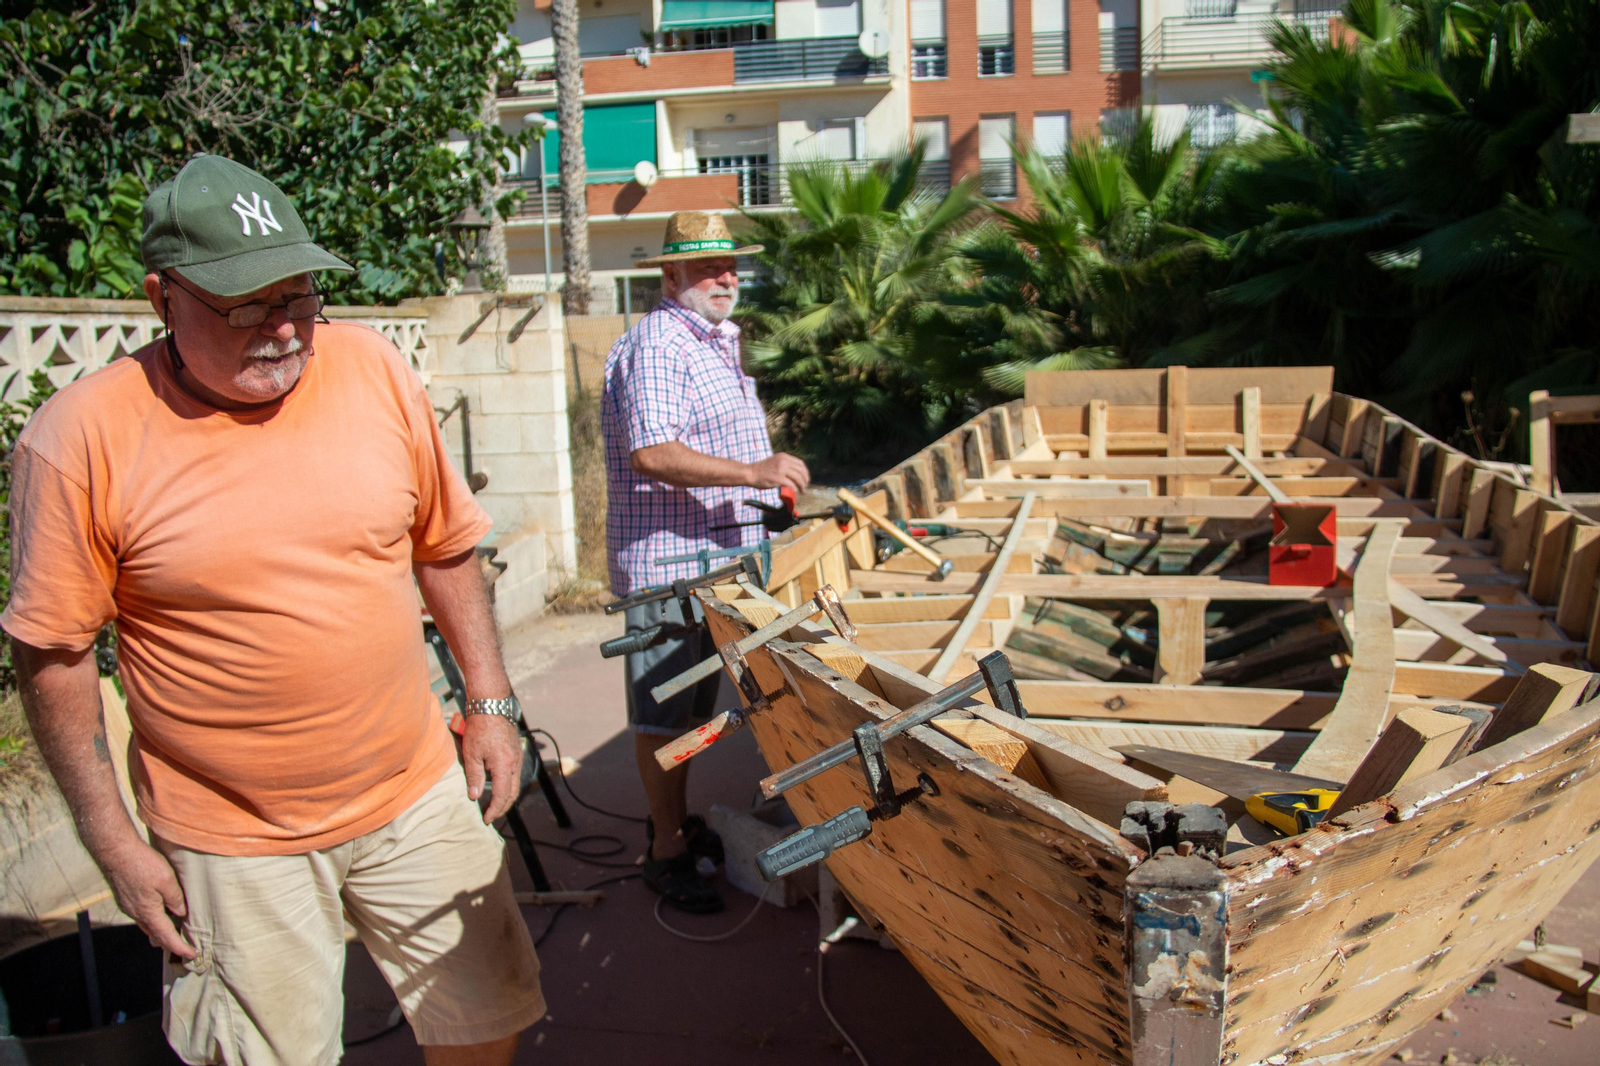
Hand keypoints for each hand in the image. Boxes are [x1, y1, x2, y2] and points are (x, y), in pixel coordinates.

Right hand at [98, 838, 194, 959]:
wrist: (114, 852)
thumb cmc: (141, 864)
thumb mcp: (167, 880)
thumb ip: (175, 898)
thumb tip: (180, 912)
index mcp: (148, 912)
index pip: (166, 936)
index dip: (180, 947)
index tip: (191, 955)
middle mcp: (136, 913)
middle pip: (154, 934)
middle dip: (168, 942)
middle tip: (183, 946)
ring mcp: (128, 906)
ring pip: (146, 924)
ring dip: (158, 930)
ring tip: (171, 932)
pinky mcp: (124, 897)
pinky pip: (140, 914)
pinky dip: (151, 918)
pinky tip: (157, 911)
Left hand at [461, 712, 523, 822]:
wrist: (492, 705)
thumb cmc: (479, 727)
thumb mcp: (472, 754)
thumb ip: (474, 776)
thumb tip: (475, 796)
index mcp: (504, 766)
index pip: (502, 796)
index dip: (494, 810)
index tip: (486, 819)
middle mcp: (515, 763)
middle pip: (512, 793)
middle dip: (502, 807)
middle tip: (491, 815)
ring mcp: (518, 757)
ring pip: (515, 784)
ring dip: (506, 796)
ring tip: (493, 804)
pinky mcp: (516, 751)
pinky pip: (515, 774)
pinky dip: (508, 785)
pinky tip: (498, 785)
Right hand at [747, 453, 809, 492]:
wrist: (750, 473)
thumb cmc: (761, 470)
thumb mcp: (775, 461)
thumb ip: (785, 464)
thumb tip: (795, 473)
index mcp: (784, 456)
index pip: (800, 463)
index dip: (805, 472)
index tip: (805, 478)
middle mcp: (784, 461)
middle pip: (801, 471)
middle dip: (805, 479)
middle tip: (805, 486)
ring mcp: (781, 469)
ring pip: (798, 478)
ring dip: (802, 485)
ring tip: (802, 490)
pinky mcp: (778, 478)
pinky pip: (792, 484)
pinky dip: (795, 489)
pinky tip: (795, 491)